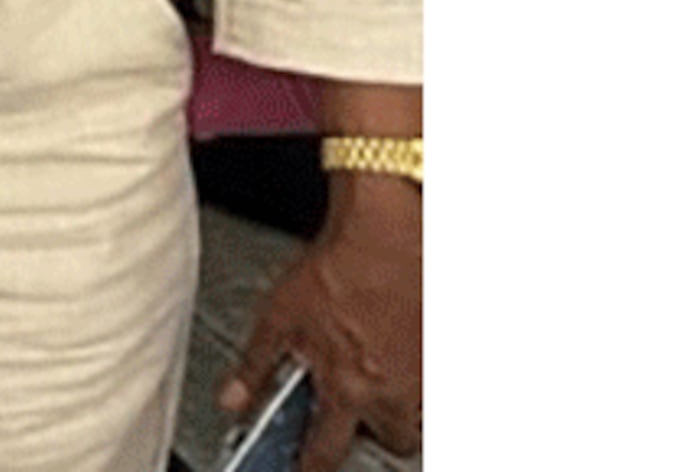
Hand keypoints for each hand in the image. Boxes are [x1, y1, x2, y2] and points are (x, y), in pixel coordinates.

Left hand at [219, 185, 420, 470]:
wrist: (386, 230)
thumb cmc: (337, 265)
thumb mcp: (278, 315)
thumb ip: (256, 366)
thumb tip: (232, 402)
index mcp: (348, 387)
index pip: (327, 451)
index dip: (310, 465)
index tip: (305, 467)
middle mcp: (393, 390)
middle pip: (391, 441)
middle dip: (374, 430)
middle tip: (356, 403)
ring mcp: (426, 373)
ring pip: (419, 415)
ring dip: (400, 403)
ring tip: (380, 369)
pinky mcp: (445, 353)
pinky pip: (436, 384)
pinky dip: (421, 376)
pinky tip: (402, 347)